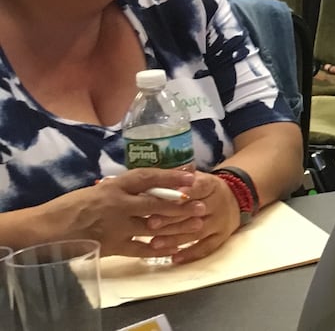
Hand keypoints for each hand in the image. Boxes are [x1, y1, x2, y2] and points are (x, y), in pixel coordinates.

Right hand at [48, 170, 205, 257]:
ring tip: (197, 225)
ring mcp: (116, 225)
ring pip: (153, 225)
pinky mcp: (113, 245)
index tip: (191, 174)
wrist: (45, 229)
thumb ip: (119, 190)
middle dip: (181, 203)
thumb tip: (143, 185)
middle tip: (202, 202)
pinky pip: (141, 247)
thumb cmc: (69, 207)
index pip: (148, 177)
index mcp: (114, 186)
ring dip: (177, 225)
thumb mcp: (96, 191)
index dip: (172, 176)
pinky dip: (159, 248)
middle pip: (157, 201)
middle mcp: (118, 204)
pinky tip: (174, 248)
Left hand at [149, 171, 243, 262]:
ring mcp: (221, 222)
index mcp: (211, 184)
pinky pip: (206, 247)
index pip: (199, 187)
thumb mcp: (195, 178)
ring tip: (154, 243)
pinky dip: (190, 254)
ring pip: (198, 231)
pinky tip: (174, 258)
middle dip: (171, 218)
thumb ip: (177, 179)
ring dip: (176, 238)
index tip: (169, 198)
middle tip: (150, 223)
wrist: (235, 199)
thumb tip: (153, 181)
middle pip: (195, 212)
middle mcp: (219, 203)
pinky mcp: (221, 237)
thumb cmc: (203, 189)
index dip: (185, 193)